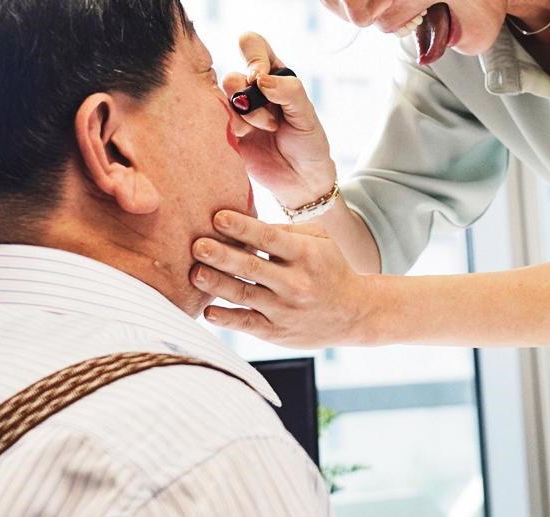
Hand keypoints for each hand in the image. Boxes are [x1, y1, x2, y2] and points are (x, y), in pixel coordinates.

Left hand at [191, 210, 374, 347]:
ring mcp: (285, 310)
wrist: (354, 313)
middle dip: (221, 256)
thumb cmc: (330, 268)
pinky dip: (226, 318)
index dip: (242, 227)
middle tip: (196, 244)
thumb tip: (244, 222)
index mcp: (306, 254)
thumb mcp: (320, 240)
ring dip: (217, 284)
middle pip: (252, 267)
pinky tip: (208, 311)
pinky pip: (247, 324)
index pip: (268, 238)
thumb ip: (286, 230)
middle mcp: (295, 283)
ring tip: (194, 273)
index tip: (217, 216)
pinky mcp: (277, 333)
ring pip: (244, 295)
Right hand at [227, 32, 335, 205]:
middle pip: (233, 75)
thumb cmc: (308, 143)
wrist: (300, 180)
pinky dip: (233, 128)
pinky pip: (215, 121)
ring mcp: (237, 110)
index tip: (260, 78)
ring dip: (245, 117)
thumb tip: (261, 78)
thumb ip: (289, 92)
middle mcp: (252, 89)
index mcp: (274, 75)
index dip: (253, 57)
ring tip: (266, 130)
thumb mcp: (307, 116)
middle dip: (249, 97)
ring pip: (223, 99)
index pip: (253, 45)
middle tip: (270, 120)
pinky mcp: (226, 131)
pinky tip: (248, 139)